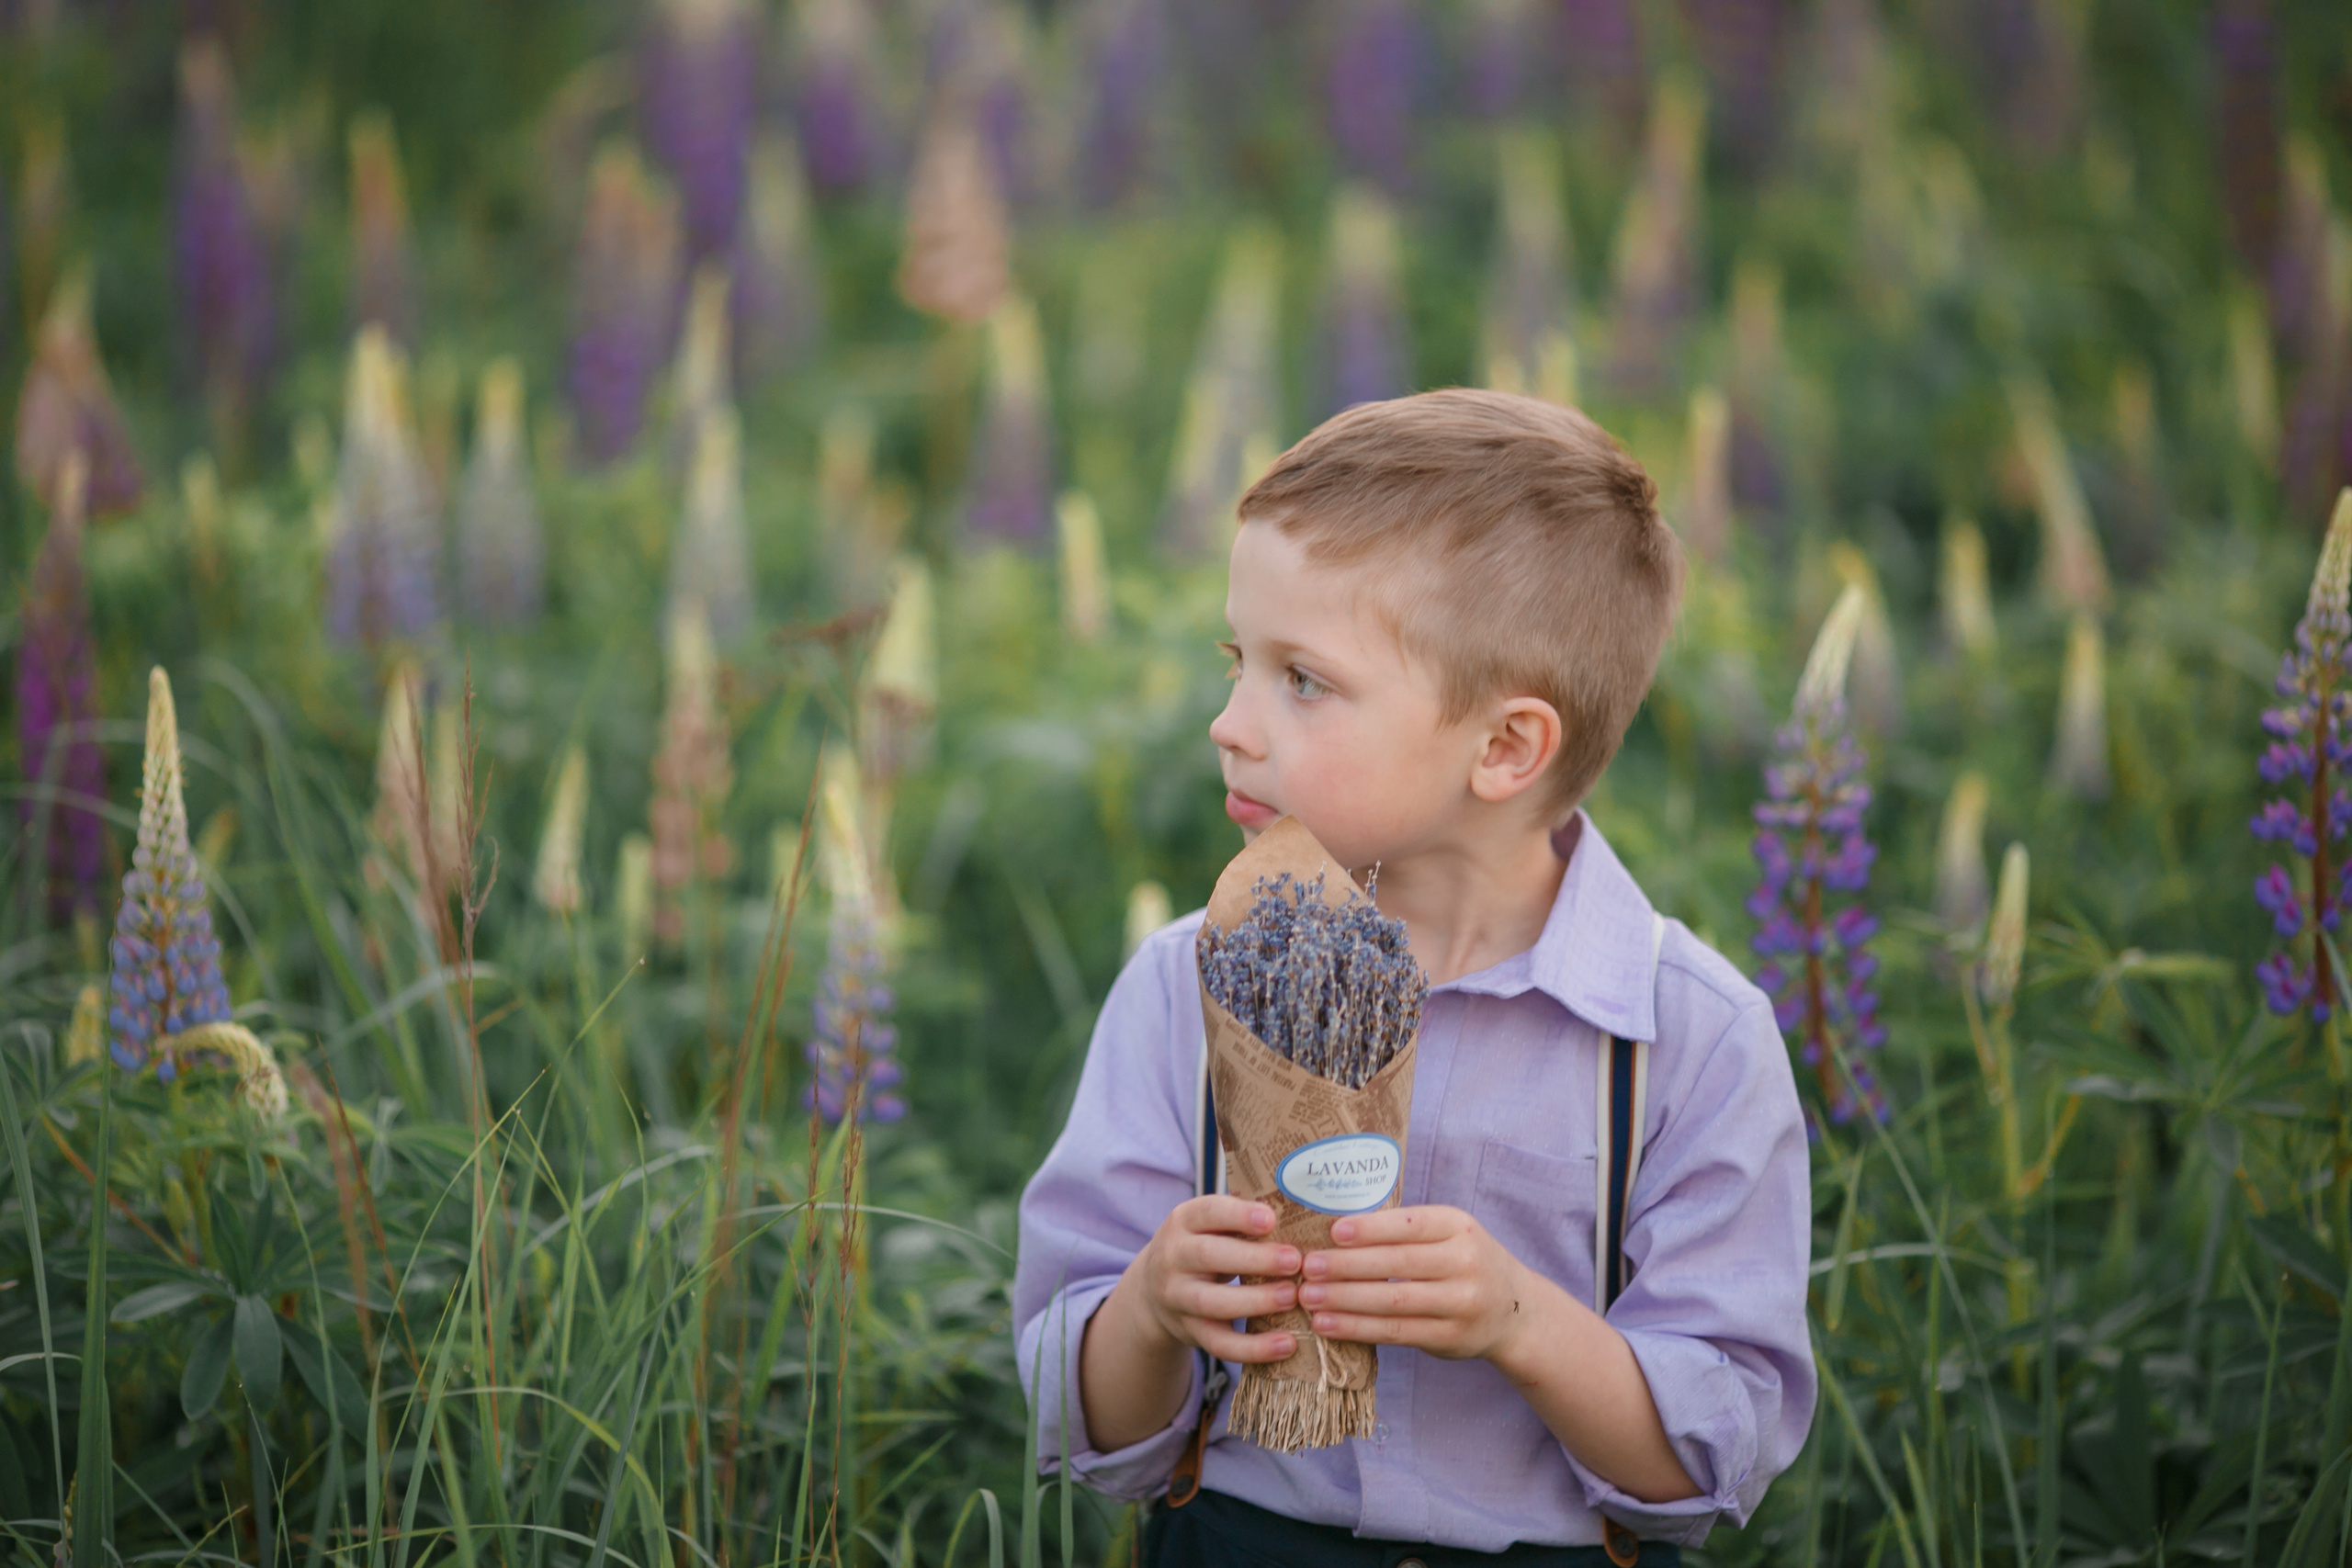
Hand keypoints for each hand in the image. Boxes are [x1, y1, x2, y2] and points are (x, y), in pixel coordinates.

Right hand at [1132, 1195, 1302, 1364]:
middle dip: (1254, 1259)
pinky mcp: (1190, 1332)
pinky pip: (1220, 1344)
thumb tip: (1301, 1211)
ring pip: (1213, 1303)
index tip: (1271, 1220)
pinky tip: (1287, 1343)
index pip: (1207, 1212)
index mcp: (1183, 1221)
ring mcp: (1178, 1298)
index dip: (1238, 1215)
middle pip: (1208, 1256)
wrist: (1155, 1288)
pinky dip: (1254, 1348)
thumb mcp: (1211, 1225)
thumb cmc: (1204, 1245)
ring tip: (1292, 1297)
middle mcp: (1173, 1257)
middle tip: (1294, 1261)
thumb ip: (1243, 1218)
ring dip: (1256, 1302)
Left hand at [1298, 1204, 1540, 1362]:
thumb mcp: (1448, 1233)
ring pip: (1394, 1301)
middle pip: (1398, 1264)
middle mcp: (1465, 1262)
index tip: (1333, 1232)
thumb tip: (1334, 1230)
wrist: (1514, 1310)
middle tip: (1309, 1267)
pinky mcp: (1450, 1337)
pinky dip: (1358, 1328)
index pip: (1410, 1224)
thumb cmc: (1463, 1261)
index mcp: (1458, 1227)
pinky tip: (1328, 1325)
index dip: (1371, 1229)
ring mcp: (1461, 1303)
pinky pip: (1396, 1332)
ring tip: (1309, 1298)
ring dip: (1345, 1300)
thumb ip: (1405, 1231)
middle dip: (1347, 1266)